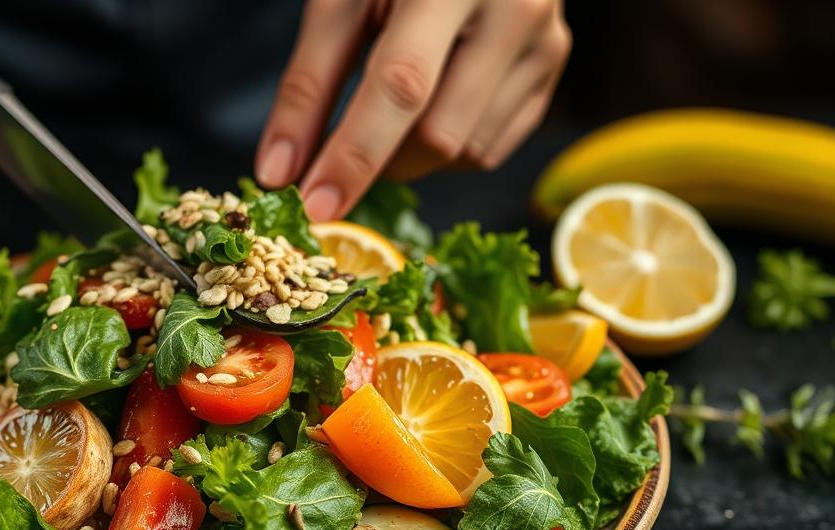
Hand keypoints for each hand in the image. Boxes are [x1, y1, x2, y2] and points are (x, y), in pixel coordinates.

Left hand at [256, 0, 570, 220]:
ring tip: (385, 111)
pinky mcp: (552, 70)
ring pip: (467, 151)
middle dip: (377, 162)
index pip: (402, 88)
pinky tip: (428, 108)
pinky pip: (491, 147)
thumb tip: (281, 171)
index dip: (354, 156)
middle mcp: (516, 9)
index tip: (314, 206)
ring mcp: (545, 43)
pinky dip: (446, 148)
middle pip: (439, 134)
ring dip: (410, 157)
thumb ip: (308, 83)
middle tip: (335, 155)